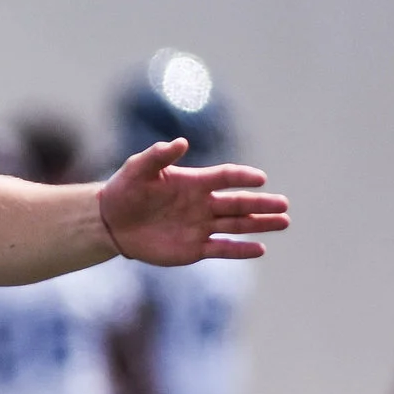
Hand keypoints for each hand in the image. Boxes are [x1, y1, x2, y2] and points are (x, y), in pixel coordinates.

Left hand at [98, 139, 288, 265]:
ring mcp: (200, 227)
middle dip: (262, 204)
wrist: (109, 222)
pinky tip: (260, 249)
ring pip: (237, 225)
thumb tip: (180, 142)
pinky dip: (240, 250)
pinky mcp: (193, 248)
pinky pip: (222, 248)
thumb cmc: (124, 190)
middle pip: (239, 203)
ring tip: (284, 222)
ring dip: (260, 224)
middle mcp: (203, 204)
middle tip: (284, 205)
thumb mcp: (138, 169)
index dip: (243, 177)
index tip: (260, 179)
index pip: (225, 177)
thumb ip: (158, 156)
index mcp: (195, 182)